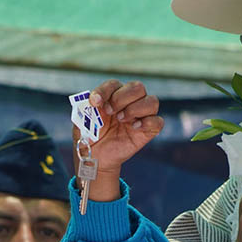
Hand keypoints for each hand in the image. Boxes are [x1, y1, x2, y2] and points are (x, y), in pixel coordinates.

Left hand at [74, 80, 164, 201]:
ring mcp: (140, 116)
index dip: (104, 91)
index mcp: (113, 96)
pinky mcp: (148, 131)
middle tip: (110, 112)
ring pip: (152, 101)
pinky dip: (148, 122)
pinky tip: (134, 128)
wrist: (96, 157)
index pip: (114, 84)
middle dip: (121, 98)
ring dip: (135, 108)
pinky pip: (158, 121)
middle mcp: (130, 103)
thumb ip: (87, 109)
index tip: (95, 102)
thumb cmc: (90, 136)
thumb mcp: (83, 122)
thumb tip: (94, 101)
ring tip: (121, 119)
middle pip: (137, 87)